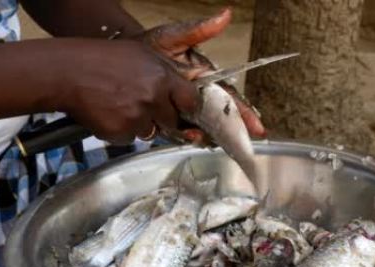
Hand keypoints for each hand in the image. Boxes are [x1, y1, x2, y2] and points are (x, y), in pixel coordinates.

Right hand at [56, 39, 197, 143]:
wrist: (68, 73)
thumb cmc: (101, 60)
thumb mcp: (140, 54)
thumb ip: (164, 72)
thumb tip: (181, 89)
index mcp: (162, 77)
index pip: (190, 100)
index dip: (185, 106)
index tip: (181, 109)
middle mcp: (153, 99)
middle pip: (171, 121)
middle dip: (160, 117)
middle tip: (141, 106)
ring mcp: (137, 118)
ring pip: (149, 132)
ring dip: (138, 124)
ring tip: (119, 106)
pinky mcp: (120, 132)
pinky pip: (128, 139)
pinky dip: (120, 131)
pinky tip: (108, 114)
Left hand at [139, 8, 266, 143]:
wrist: (118, 62)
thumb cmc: (149, 47)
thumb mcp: (171, 38)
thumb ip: (197, 31)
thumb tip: (226, 15)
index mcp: (203, 79)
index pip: (227, 97)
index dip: (242, 112)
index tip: (256, 127)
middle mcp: (196, 96)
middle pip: (218, 117)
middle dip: (230, 130)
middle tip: (239, 143)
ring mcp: (181, 109)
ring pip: (201, 127)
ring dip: (206, 135)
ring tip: (203, 138)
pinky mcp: (165, 119)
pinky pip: (179, 131)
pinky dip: (186, 137)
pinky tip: (190, 139)